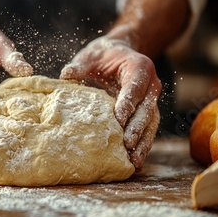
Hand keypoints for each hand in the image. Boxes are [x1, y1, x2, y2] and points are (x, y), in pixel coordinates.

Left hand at [60, 36, 161, 169]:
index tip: (118, 120)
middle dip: (137, 128)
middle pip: (146, 109)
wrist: (119, 54)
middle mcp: (151, 85)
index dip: (127, 103)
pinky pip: (148, 130)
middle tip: (127, 144)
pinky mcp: (148, 112)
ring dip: (144, 142)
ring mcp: (151, 100)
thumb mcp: (90, 56)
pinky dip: (143, 145)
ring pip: (151, 123)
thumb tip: (65, 75)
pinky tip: (136, 162)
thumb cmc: (103, 55)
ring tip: (135, 161)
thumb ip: (80, 65)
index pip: (134, 88)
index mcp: (139, 67)